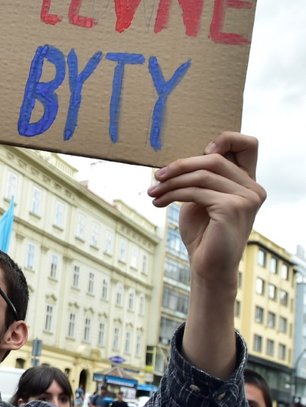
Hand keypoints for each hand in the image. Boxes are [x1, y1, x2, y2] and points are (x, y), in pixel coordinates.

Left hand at [148, 132, 264, 286]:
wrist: (207, 267)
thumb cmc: (202, 234)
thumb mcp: (200, 199)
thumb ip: (200, 178)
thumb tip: (178, 159)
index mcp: (249, 183)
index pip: (247, 145)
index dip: (225, 139)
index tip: (197, 151)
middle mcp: (254, 188)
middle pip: (214, 159)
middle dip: (180, 166)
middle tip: (156, 176)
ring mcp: (247, 198)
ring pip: (202, 175)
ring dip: (171, 182)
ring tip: (152, 193)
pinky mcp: (233, 208)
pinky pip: (196, 191)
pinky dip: (173, 194)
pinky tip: (159, 203)